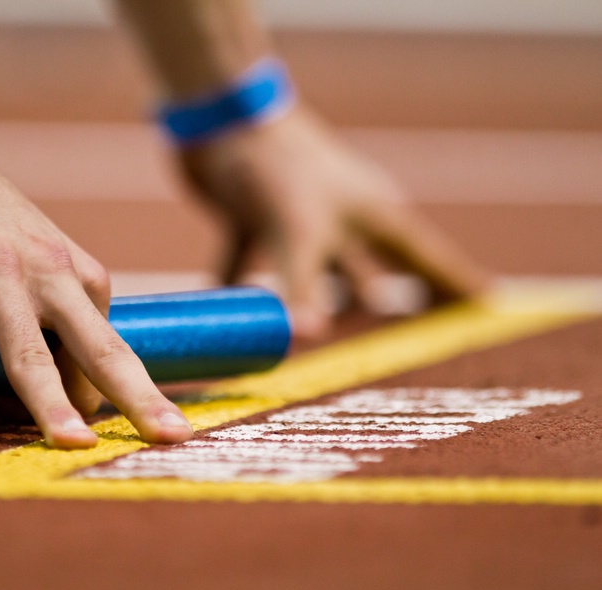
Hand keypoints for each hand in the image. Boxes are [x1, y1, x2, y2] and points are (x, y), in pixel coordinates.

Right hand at [0, 136, 193, 448]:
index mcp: (77, 273)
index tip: (82, 426)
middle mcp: (46, 278)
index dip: (97, 397)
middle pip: (99, 351)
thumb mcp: (31, 251)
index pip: (102, 351)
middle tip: (172, 438)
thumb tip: (42, 383)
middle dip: (139, 398)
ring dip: (53, 407)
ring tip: (75, 448)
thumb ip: (45, 307)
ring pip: (29, 358)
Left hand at [177, 109, 491, 335]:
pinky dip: (242, 292)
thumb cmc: (277, 163)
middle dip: (379, 313)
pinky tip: (235, 320)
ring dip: (310, 306)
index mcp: (374, 214)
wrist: (221, 117)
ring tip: (319, 341)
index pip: (428, 259)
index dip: (456, 283)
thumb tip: (309, 341)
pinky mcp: (254, 222)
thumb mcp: (298, 231)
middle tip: (394, 348)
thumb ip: (304, 289)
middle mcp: (343, 220)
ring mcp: (297, 221)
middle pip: (370, 279)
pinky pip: (251, 266)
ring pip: (312, 277)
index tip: (490, 305)